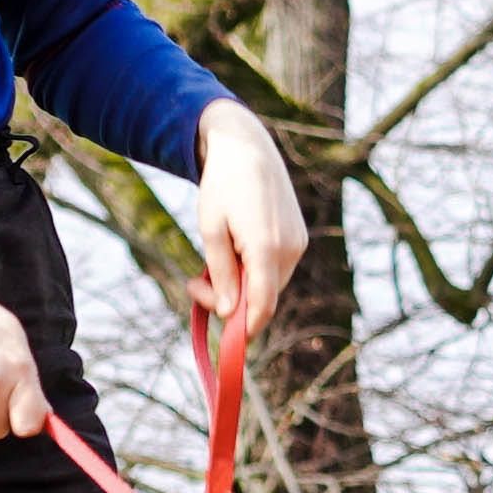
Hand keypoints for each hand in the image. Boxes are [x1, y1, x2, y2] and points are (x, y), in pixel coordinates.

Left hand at [191, 99, 309, 336]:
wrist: (248, 148)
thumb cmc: (223, 186)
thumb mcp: (210, 229)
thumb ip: (220, 274)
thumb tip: (228, 313)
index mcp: (267, 248)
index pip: (261, 307)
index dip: (244, 332)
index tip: (223, 343)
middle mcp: (290, 249)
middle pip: (263, 299)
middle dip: (230, 302)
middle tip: (193, 284)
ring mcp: (298, 244)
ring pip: (269, 285)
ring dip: (241, 286)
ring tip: (212, 259)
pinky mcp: (299, 239)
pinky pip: (275, 269)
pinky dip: (253, 271)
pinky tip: (233, 249)